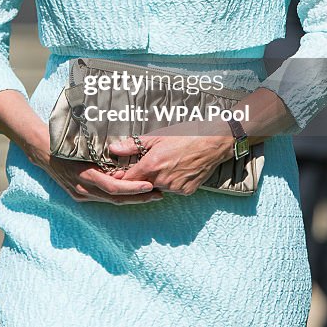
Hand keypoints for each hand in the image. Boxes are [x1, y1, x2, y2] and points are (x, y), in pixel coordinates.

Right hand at [30, 139, 163, 204]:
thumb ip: (102, 150)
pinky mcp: (80, 196)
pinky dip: (119, 196)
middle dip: (138, 198)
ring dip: (132, 199)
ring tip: (151, 194)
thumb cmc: (66, 142)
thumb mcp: (84, 144)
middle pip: (115, 198)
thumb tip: (123, 149)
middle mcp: (83, 189)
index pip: (113, 187)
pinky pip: (103, 198)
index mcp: (85, 176)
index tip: (149, 185)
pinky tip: (133, 193)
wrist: (43, 151)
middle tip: (159, 194)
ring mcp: (80, 194)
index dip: (132, 188)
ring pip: (111, 200)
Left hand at [107, 125, 238, 196]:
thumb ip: (133, 145)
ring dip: (156, 179)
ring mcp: (175, 188)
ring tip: (165, 163)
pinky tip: (177, 168)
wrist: (213, 141)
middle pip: (142, 185)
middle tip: (145, 164)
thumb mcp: (157, 135)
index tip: (119, 172)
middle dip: (140, 177)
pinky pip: (172, 189)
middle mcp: (162, 180)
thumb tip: (113, 149)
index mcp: (152, 165)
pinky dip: (171, 182)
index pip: (128, 180)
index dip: (122, 177)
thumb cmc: (186, 134)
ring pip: (157, 187)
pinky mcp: (186, 191)